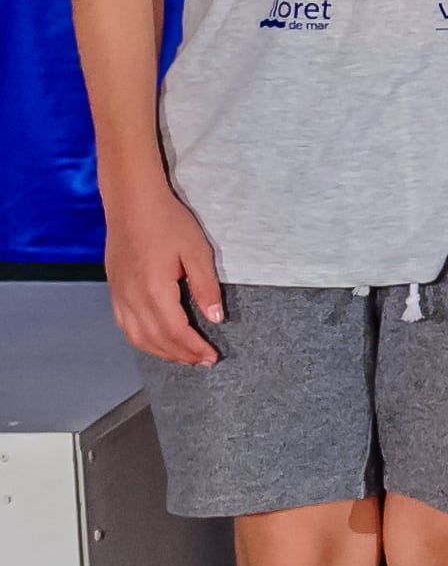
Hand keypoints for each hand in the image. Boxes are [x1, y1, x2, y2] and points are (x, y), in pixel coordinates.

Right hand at [104, 185, 223, 365]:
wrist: (132, 203)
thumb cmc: (168, 222)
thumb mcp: (197, 251)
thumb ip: (206, 287)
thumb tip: (216, 318)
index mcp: (154, 291)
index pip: (175, 332)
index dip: (194, 349)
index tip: (212, 358)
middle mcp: (132, 299)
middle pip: (155, 340)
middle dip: (180, 355)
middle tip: (202, 361)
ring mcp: (119, 296)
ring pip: (137, 337)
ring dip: (161, 351)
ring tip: (183, 356)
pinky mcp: (114, 290)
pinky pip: (125, 325)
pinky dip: (143, 339)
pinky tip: (157, 339)